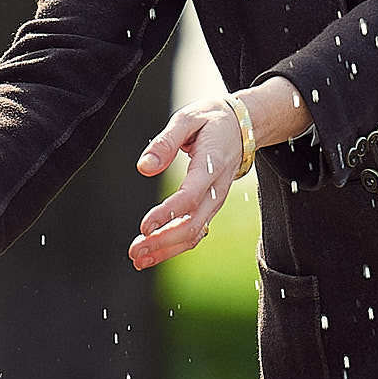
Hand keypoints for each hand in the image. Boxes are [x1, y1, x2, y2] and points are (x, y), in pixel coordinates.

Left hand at [127, 100, 246, 269]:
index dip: (168, 213)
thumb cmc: (211, 120)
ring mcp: (216, 201)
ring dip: (167, 250)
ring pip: (195, 233)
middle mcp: (217, 188)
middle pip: (193, 224)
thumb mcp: (187, 119)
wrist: (242, 126)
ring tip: (138, 259)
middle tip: (134, 251)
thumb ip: (165, 141)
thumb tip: (144, 167)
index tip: (144, 226)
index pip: (190, 196)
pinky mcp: (210, 206)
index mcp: (211, 164)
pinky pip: (196, 232)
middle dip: (163, 242)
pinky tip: (153, 253)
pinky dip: (175, 246)